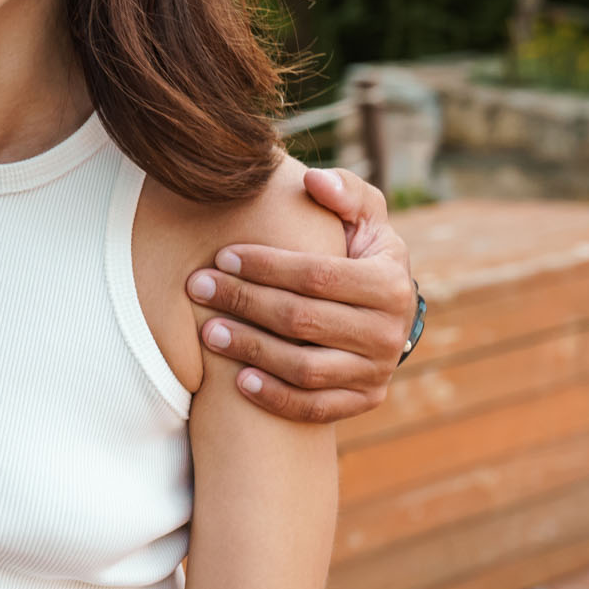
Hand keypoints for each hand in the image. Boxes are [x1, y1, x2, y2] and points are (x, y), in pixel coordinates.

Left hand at [189, 167, 415, 422]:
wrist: (381, 309)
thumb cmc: (357, 252)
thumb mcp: (362, 216)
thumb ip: (344, 192)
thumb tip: (312, 181)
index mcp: (391, 283)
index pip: (318, 275)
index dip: (265, 265)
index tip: (221, 255)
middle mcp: (390, 332)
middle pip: (303, 321)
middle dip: (244, 302)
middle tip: (198, 287)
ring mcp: (378, 371)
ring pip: (305, 368)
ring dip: (251, 350)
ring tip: (208, 331)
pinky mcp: (364, 400)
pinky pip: (316, 408)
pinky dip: (276, 398)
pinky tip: (238, 381)